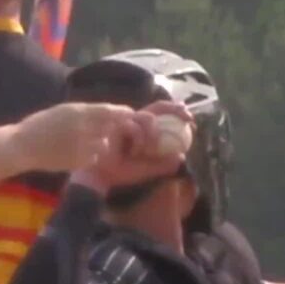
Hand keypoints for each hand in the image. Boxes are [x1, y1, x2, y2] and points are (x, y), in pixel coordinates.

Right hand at [11, 103, 141, 172]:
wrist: (23, 146)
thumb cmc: (40, 125)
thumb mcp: (62, 111)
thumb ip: (84, 113)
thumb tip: (106, 113)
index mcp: (78, 111)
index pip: (109, 111)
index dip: (123, 113)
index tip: (130, 114)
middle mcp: (84, 127)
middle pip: (111, 128)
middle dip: (115, 130)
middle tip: (115, 131)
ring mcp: (83, 145)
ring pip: (104, 145)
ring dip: (101, 144)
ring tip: (84, 143)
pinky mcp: (79, 161)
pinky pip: (94, 158)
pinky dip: (91, 156)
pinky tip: (77, 154)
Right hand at [71, 102, 192, 190]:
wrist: (94, 175)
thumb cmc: (115, 171)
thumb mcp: (143, 170)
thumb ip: (160, 165)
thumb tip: (181, 157)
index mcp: (139, 130)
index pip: (159, 116)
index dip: (174, 113)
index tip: (190, 119)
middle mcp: (132, 121)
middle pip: (156, 108)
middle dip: (173, 109)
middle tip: (188, 116)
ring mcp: (122, 119)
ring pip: (147, 117)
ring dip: (153, 133)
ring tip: (148, 149)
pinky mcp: (111, 120)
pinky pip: (133, 124)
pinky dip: (139, 138)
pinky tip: (134, 151)